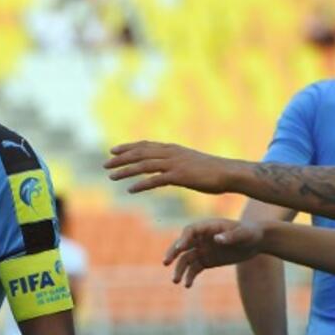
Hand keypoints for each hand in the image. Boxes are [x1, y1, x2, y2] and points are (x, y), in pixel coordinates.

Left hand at [105, 141, 237, 193]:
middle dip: (121, 158)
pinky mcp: (180, 176)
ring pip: (144, 165)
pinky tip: (130, 189)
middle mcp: (171, 153)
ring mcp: (175, 164)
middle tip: (105, 164)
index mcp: (173, 149)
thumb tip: (167, 170)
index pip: (145, 145)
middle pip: (140, 153)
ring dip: (126, 170)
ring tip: (111, 177)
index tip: (112, 150)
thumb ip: (176, 164)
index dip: (128, 147)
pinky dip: (141, 184)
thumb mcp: (190, 164)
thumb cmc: (211, 171)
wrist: (228, 173)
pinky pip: (156, 180)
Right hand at [163, 219, 264, 286]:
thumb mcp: (243, 234)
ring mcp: (203, 249)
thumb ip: (231, 236)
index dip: (184, 239)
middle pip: (182, 245)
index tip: (180, 248)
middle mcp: (201, 238)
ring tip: (176, 281)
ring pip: (186, 259)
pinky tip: (187, 285)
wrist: (256, 241)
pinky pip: (194, 269)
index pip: (190, 231)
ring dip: (179, 269)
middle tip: (166, 262)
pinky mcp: (206, 260)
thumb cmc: (250, 233)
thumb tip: (217, 239)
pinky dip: (189, 276)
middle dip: (173, 253)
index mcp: (208, 227)